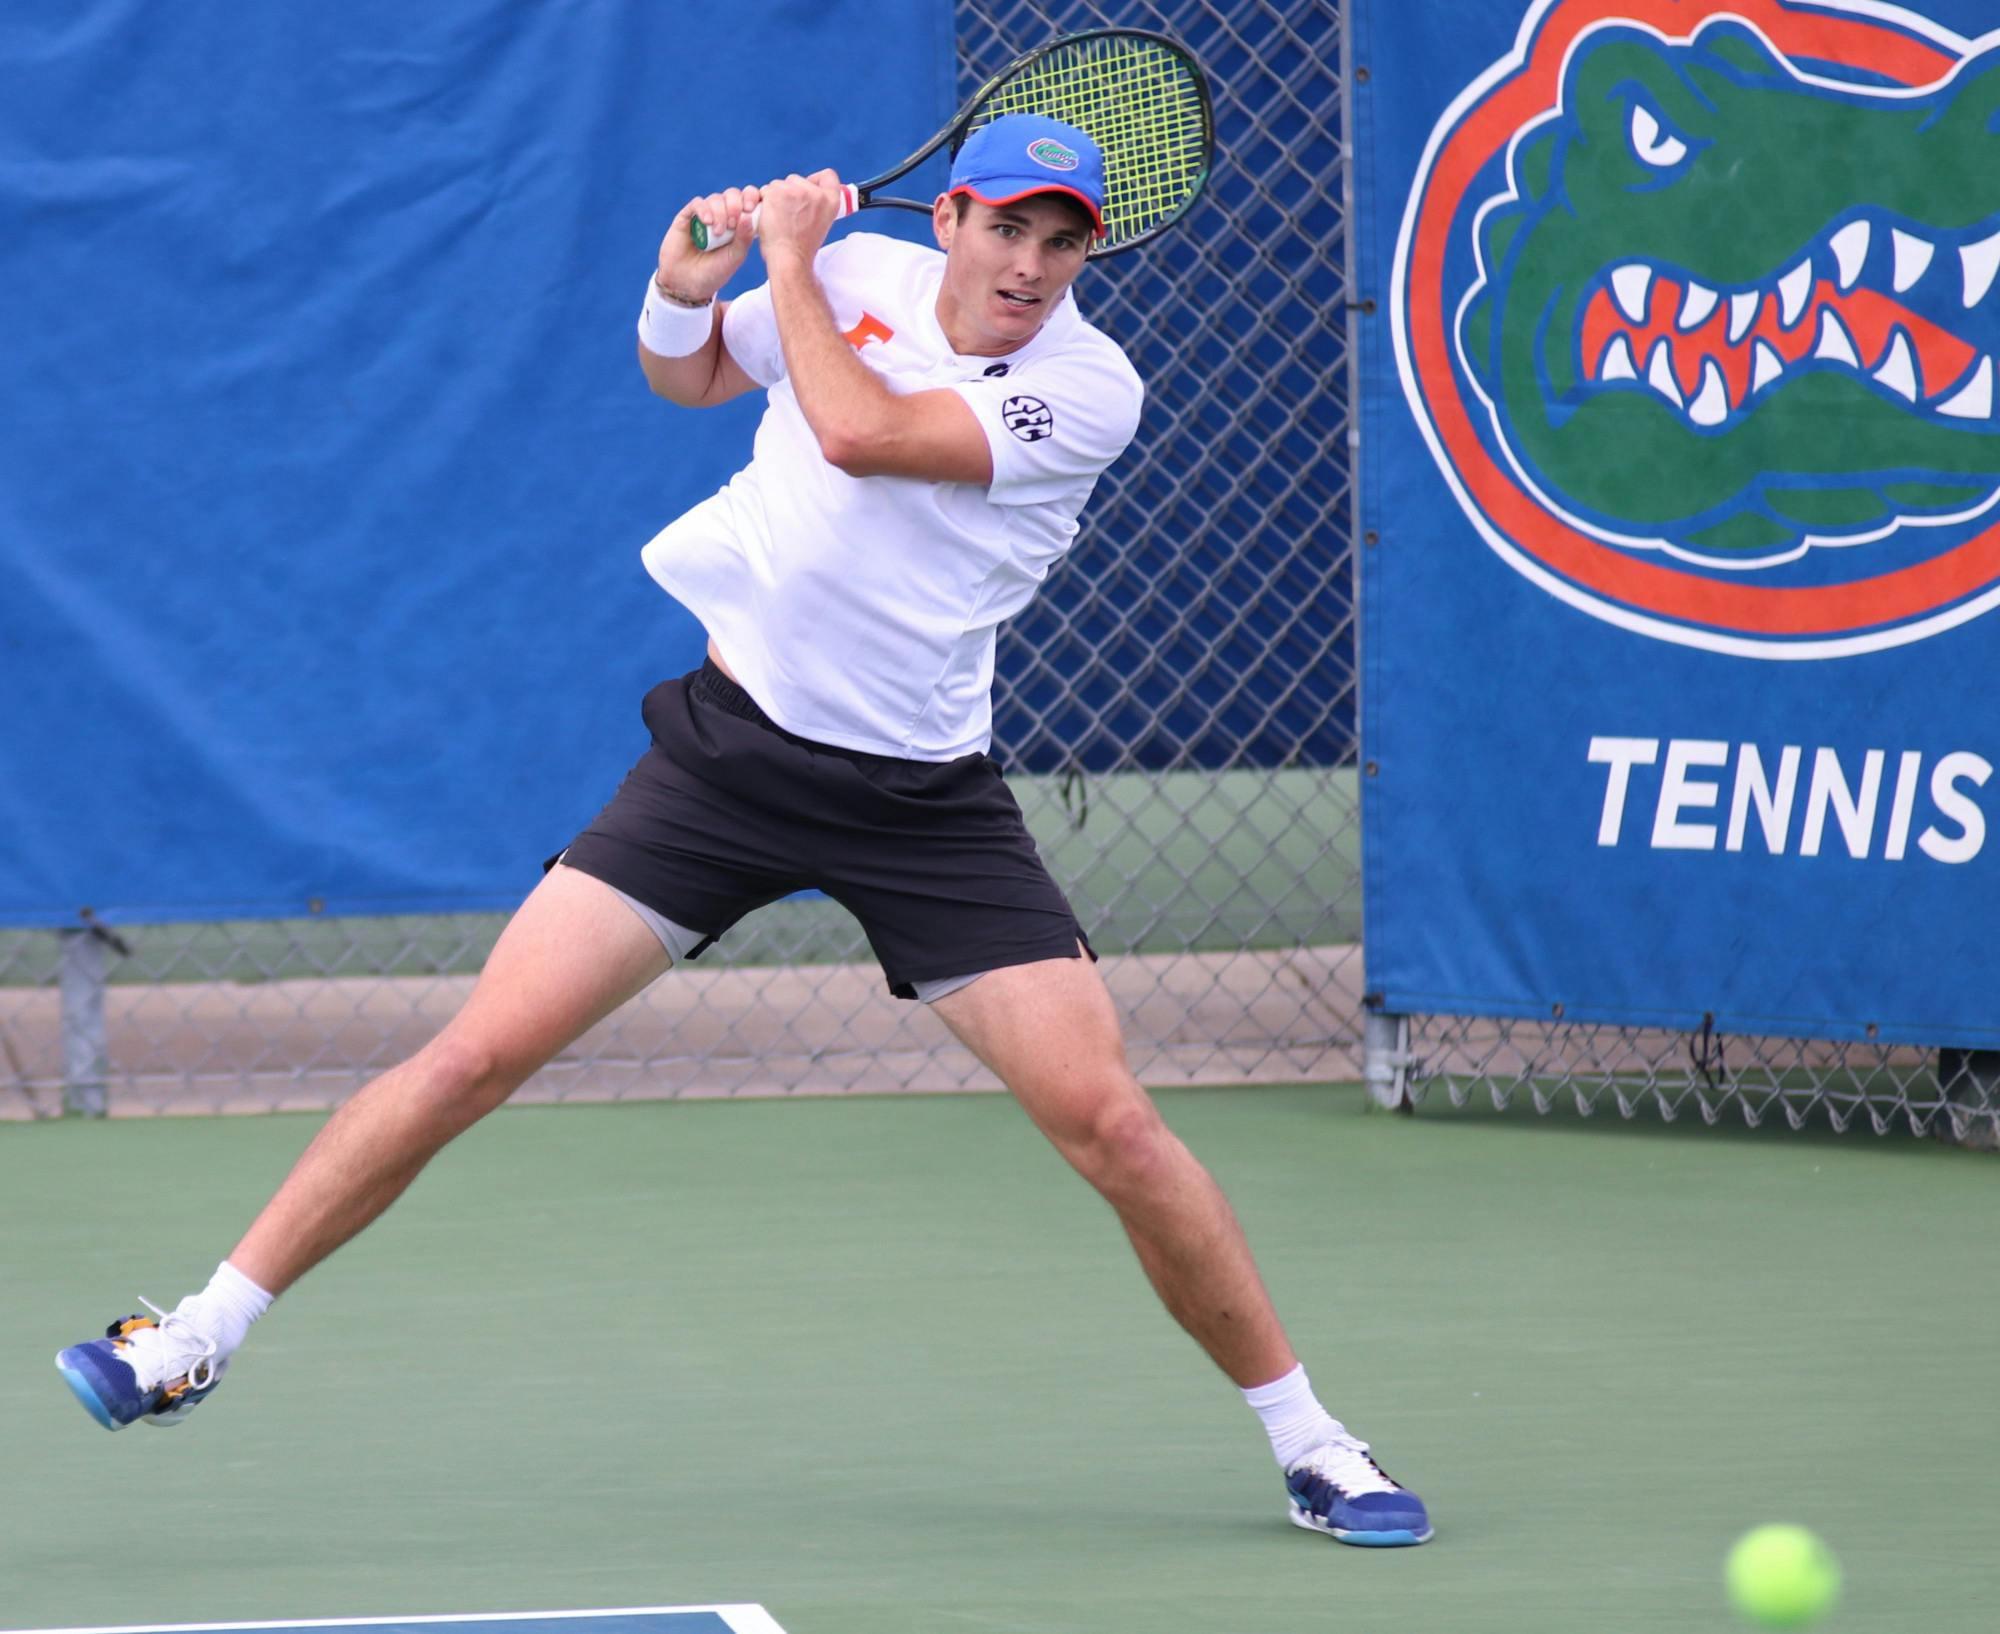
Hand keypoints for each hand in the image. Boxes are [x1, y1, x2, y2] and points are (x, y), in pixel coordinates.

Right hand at [656, 184, 762, 301]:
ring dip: (720, 212)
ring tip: (718, 232)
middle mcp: (722, 216)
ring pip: (715, 198)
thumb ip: (744, 238)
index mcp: (738, 224)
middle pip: (732, 194)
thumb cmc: (714, 273)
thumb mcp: (734, 258)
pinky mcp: (687, 217)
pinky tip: (707, 222)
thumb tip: (748, 215)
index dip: (751, 197)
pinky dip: (704, 209)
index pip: (747, 199)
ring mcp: (704, 215)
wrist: (688, 285)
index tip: (750, 208)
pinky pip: (697, 203)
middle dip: (735, 205)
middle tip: (733, 224)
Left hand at [755, 169, 846, 264]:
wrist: (790, 259)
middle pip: (797, 180)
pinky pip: (766, 190)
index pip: (828, 176)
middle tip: (788, 215)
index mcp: (831, 201)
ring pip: (779, 185)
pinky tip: (768, 216)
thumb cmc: (802, 247)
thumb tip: (806, 193)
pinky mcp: (777, 193)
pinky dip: (764, 202)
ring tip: (779, 219)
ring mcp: (796, 191)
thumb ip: (817, 205)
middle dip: (789, 192)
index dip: (816, 180)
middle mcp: (816, 193)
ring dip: (775, 197)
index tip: (809, 187)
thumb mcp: (821, 223)